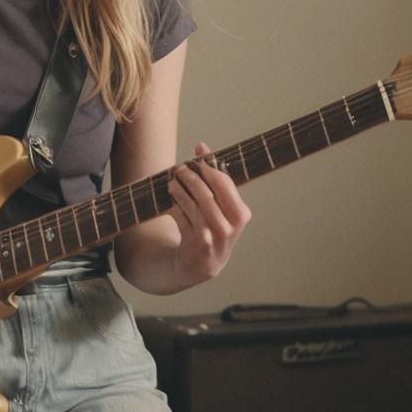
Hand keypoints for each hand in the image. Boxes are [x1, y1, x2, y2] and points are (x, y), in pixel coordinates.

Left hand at [168, 142, 251, 282]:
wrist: (202, 264)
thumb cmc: (212, 227)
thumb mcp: (221, 207)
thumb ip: (214, 179)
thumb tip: (201, 146)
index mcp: (241, 215)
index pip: (225, 183)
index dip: (209, 165)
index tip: (198, 153)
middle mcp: (230, 227)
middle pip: (207, 193)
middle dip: (191, 176)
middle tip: (180, 168)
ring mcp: (213, 238)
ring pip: (192, 204)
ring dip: (179, 188)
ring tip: (173, 181)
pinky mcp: (195, 244)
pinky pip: (181, 216)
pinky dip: (174, 204)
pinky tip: (170, 196)